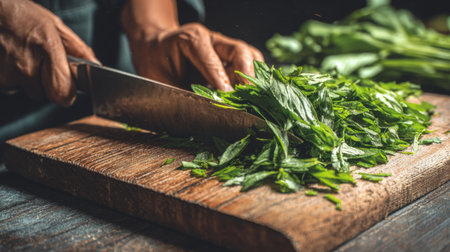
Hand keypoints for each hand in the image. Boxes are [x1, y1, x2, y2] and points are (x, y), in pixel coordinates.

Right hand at [0, 0, 98, 105]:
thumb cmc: (22, 14)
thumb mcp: (55, 25)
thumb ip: (77, 48)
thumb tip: (95, 64)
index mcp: (48, 50)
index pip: (63, 92)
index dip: (67, 93)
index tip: (68, 87)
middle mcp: (27, 66)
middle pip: (46, 95)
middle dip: (48, 84)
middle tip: (43, 65)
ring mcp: (9, 73)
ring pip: (29, 91)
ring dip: (30, 80)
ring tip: (26, 58)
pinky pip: (12, 87)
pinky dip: (15, 77)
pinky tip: (14, 60)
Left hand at [121, 0, 262, 90]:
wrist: (155, 49)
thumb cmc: (156, 64)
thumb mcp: (160, 80)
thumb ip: (179, 96)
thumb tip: (199, 116)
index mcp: (191, 40)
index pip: (211, 61)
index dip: (221, 80)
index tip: (227, 98)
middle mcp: (212, 40)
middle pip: (239, 51)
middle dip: (246, 76)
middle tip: (247, 98)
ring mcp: (224, 48)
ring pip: (250, 56)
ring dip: (254, 78)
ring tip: (252, 99)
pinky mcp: (231, 58)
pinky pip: (249, 64)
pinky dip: (253, 80)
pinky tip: (250, 96)